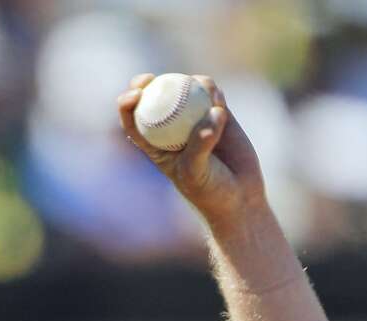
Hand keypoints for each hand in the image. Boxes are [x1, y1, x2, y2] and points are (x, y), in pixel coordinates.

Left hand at [117, 73, 266, 225]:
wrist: (239, 195)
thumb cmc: (209, 190)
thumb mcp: (196, 172)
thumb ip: (199, 145)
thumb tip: (211, 113)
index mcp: (154, 145)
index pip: (133, 121)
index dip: (127, 104)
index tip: (133, 95)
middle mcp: (171, 129)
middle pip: (154, 99)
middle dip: (147, 83)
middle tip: (150, 79)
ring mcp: (194, 118)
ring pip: (185, 91)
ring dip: (190, 85)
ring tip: (206, 99)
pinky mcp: (218, 113)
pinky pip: (212, 94)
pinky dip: (213, 92)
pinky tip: (218, 100)